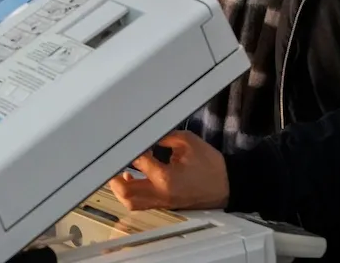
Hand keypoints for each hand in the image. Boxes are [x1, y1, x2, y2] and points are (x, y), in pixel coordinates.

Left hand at [106, 130, 228, 211]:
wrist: (228, 186)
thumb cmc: (210, 165)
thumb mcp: (187, 142)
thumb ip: (162, 136)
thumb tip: (144, 135)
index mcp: (166, 178)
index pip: (137, 162)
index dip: (130, 149)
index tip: (128, 140)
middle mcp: (161, 194)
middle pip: (126, 193)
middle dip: (114, 176)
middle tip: (112, 161)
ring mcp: (162, 202)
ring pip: (131, 203)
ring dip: (120, 188)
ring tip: (117, 172)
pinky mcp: (164, 205)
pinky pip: (140, 204)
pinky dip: (130, 194)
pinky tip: (130, 179)